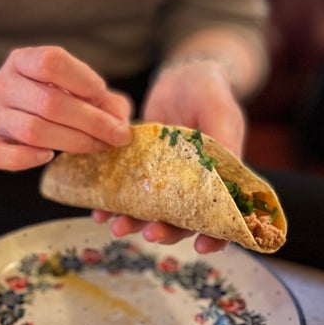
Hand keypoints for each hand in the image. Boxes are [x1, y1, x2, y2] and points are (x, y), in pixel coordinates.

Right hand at [0, 46, 132, 170]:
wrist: (11, 113)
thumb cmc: (54, 97)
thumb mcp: (79, 87)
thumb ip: (105, 100)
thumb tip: (120, 125)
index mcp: (22, 60)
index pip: (51, 62)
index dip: (82, 79)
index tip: (102, 93)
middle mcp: (1, 84)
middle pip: (49, 102)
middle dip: (92, 121)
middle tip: (118, 136)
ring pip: (32, 131)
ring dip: (73, 142)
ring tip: (98, 146)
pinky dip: (26, 159)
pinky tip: (48, 156)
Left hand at [95, 57, 246, 252]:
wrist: (180, 76)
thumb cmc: (209, 92)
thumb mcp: (220, 111)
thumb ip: (224, 140)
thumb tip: (225, 172)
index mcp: (219, 179)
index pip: (221, 217)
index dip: (215, 237)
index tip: (201, 248)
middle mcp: (191, 186)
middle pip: (181, 221)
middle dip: (165, 231)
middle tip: (149, 234)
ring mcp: (164, 180)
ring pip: (150, 212)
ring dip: (134, 223)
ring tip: (115, 226)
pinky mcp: (139, 169)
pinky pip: (126, 191)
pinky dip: (112, 202)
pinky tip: (98, 209)